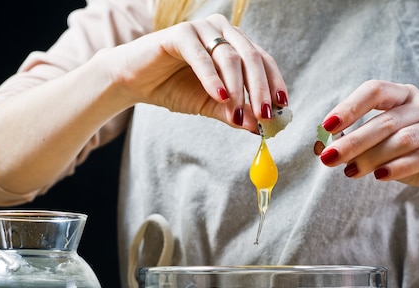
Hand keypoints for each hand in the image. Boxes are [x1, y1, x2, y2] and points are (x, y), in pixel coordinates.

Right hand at [106, 14, 287, 132]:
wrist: (136, 82)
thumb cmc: (175, 89)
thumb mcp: (211, 106)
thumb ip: (234, 113)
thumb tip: (258, 128)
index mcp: (235, 44)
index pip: (264, 61)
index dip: (274, 84)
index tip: (282, 108)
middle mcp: (223, 31)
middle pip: (252, 58)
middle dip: (260, 90)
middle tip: (265, 116)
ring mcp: (202, 29)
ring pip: (230, 57)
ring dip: (238, 88)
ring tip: (239, 113)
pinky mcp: (180, 33)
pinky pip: (201, 56)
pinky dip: (212, 78)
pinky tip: (219, 97)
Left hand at [317, 80, 418, 201]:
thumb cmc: (411, 158)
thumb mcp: (380, 149)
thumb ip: (355, 144)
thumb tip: (320, 148)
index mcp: (405, 95)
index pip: (375, 90)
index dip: (350, 106)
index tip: (326, 126)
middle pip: (385, 120)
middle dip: (353, 140)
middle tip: (329, 158)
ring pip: (404, 139)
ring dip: (373, 157)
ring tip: (350, 173)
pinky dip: (400, 167)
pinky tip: (380, 177)